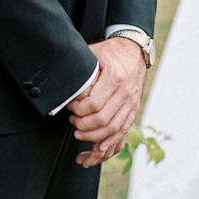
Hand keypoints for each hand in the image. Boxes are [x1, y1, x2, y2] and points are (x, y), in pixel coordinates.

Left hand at [67, 37, 145, 167]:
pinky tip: (99, 149)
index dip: (79, 110)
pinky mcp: (134, 108)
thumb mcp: (94, 53)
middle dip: (84, 126)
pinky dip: (111, 142)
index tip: (70, 108)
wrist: (135, 49)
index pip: (94, 104)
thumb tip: (64, 81)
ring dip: (95, 137)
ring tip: (80, 136)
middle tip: (73, 123)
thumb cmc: (112, 51)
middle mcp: (126, 93)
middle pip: (103, 120)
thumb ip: (81, 67)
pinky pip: (123, 131)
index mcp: (116, 78)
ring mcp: (132, 102)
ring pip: (114, 129)